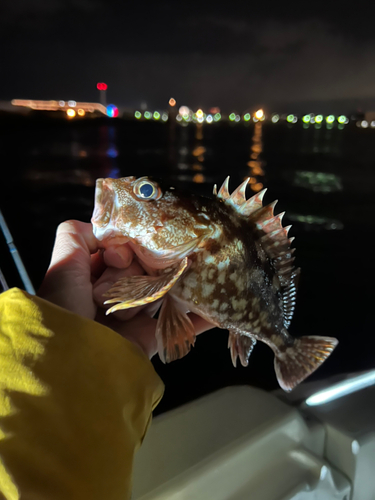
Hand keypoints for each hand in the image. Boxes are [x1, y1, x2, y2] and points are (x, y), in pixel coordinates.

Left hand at [38, 220, 212, 357]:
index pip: (121, 253)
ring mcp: (135, 317)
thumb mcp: (64, 264)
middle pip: (144, 269)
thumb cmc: (66, 308)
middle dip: (141, 273)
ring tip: (195, 269)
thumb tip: (104, 224)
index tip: (121, 258)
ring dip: (177, 283)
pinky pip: (180, 324)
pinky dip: (201, 317)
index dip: (124, 251)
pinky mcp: (152, 337)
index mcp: (93, 279)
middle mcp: (114, 296)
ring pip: (163, 291)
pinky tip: (218, 305)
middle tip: (133, 283)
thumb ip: (76, 236)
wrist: (76, 361)